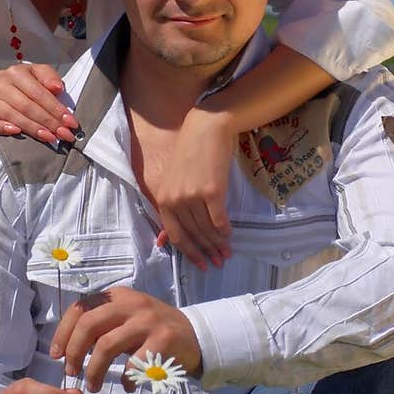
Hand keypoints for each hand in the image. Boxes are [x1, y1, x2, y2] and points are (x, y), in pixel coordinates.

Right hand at [0, 65, 80, 145]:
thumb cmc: (23, 84)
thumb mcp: (37, 73)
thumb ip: (49, 77)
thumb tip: (57, 88)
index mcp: (16, 73)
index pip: (39, 93)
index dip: (56, 109)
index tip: (71, 123)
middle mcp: (1, 85)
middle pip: (28, 106)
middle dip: (49, 122)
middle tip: (64, 135)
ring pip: (12, 116)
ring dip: (33, 129)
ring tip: (50, 138)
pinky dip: (2, 128)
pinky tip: (17, 132)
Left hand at [50, 287, 201, 392]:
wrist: (195, 335)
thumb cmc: (152, 330)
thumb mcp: (126, 318)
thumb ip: (101, 325)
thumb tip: (66, 347)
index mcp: (117, 296)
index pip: (80, 309)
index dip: (63, 333)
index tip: (56, 355)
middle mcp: (131, 303)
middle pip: (88, 324)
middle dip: (74, 352)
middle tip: (71, 372)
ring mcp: (147, 320)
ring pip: (106, 345)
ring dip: (94, 370)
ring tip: (93, 385)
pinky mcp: (163, 339)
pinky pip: (134, 363)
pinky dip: (127, 379)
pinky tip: (129, 386)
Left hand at [155, 106, 234, 268]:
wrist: (205, 129)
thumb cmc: (190, 154)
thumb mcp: (174, 181)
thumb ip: (172, 209)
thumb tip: (164, 240)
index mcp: (164, 200)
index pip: (176, 235)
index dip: (189, 253)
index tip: (200, 264)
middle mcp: (176, 200)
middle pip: (194, 235)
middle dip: (207, 251)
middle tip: (219, 262)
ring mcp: (193, 196)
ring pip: (206, 230)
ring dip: (218, 244)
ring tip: (226, 252)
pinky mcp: (212, 191)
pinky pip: (219, 220)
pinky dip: (225, 230)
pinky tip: (229, 235)